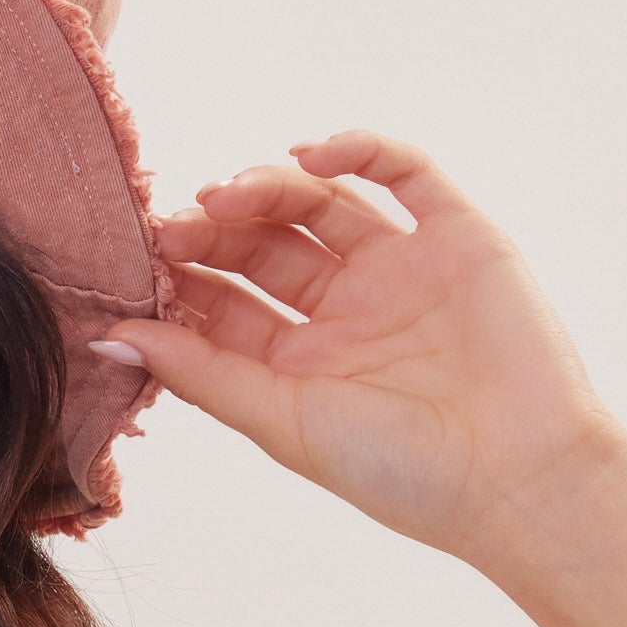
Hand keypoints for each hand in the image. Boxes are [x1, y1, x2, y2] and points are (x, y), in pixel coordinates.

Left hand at [92, 131, 626, 567]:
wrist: (520, 478)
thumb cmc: (400, 472)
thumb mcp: (281, 421)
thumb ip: (198, 372)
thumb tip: (106, 336)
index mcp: (298, 362)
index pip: (222, 300)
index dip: (179, 275)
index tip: (137, 260)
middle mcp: (344, 310)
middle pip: (261, 244)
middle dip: (216, 227)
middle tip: (178, 222)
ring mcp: (400, 268)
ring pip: (319, 201)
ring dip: (269, 186)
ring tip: (232, 193)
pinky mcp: (457, 235)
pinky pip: (402, 171)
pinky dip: (357, 148)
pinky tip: (312, 152)